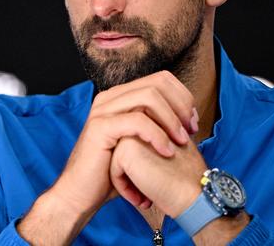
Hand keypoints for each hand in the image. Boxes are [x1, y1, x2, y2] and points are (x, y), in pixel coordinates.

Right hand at [47, 70, 197, 219]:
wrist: (81, 194)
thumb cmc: (111, 172)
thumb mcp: (137, 143)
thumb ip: (155, 124)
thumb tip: (187, 116)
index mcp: (119, 96)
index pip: (160, 79)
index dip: (183, 97)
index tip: (192, 123)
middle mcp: (110, 97)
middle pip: (157, 83)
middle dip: (181, 105)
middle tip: (191, 131)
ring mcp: (103, 109)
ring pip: (149, 96)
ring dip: (172, 118)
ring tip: (182, 141)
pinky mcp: (100, 126)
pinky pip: (137, 121)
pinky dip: (158, 135)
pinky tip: (167, 152)